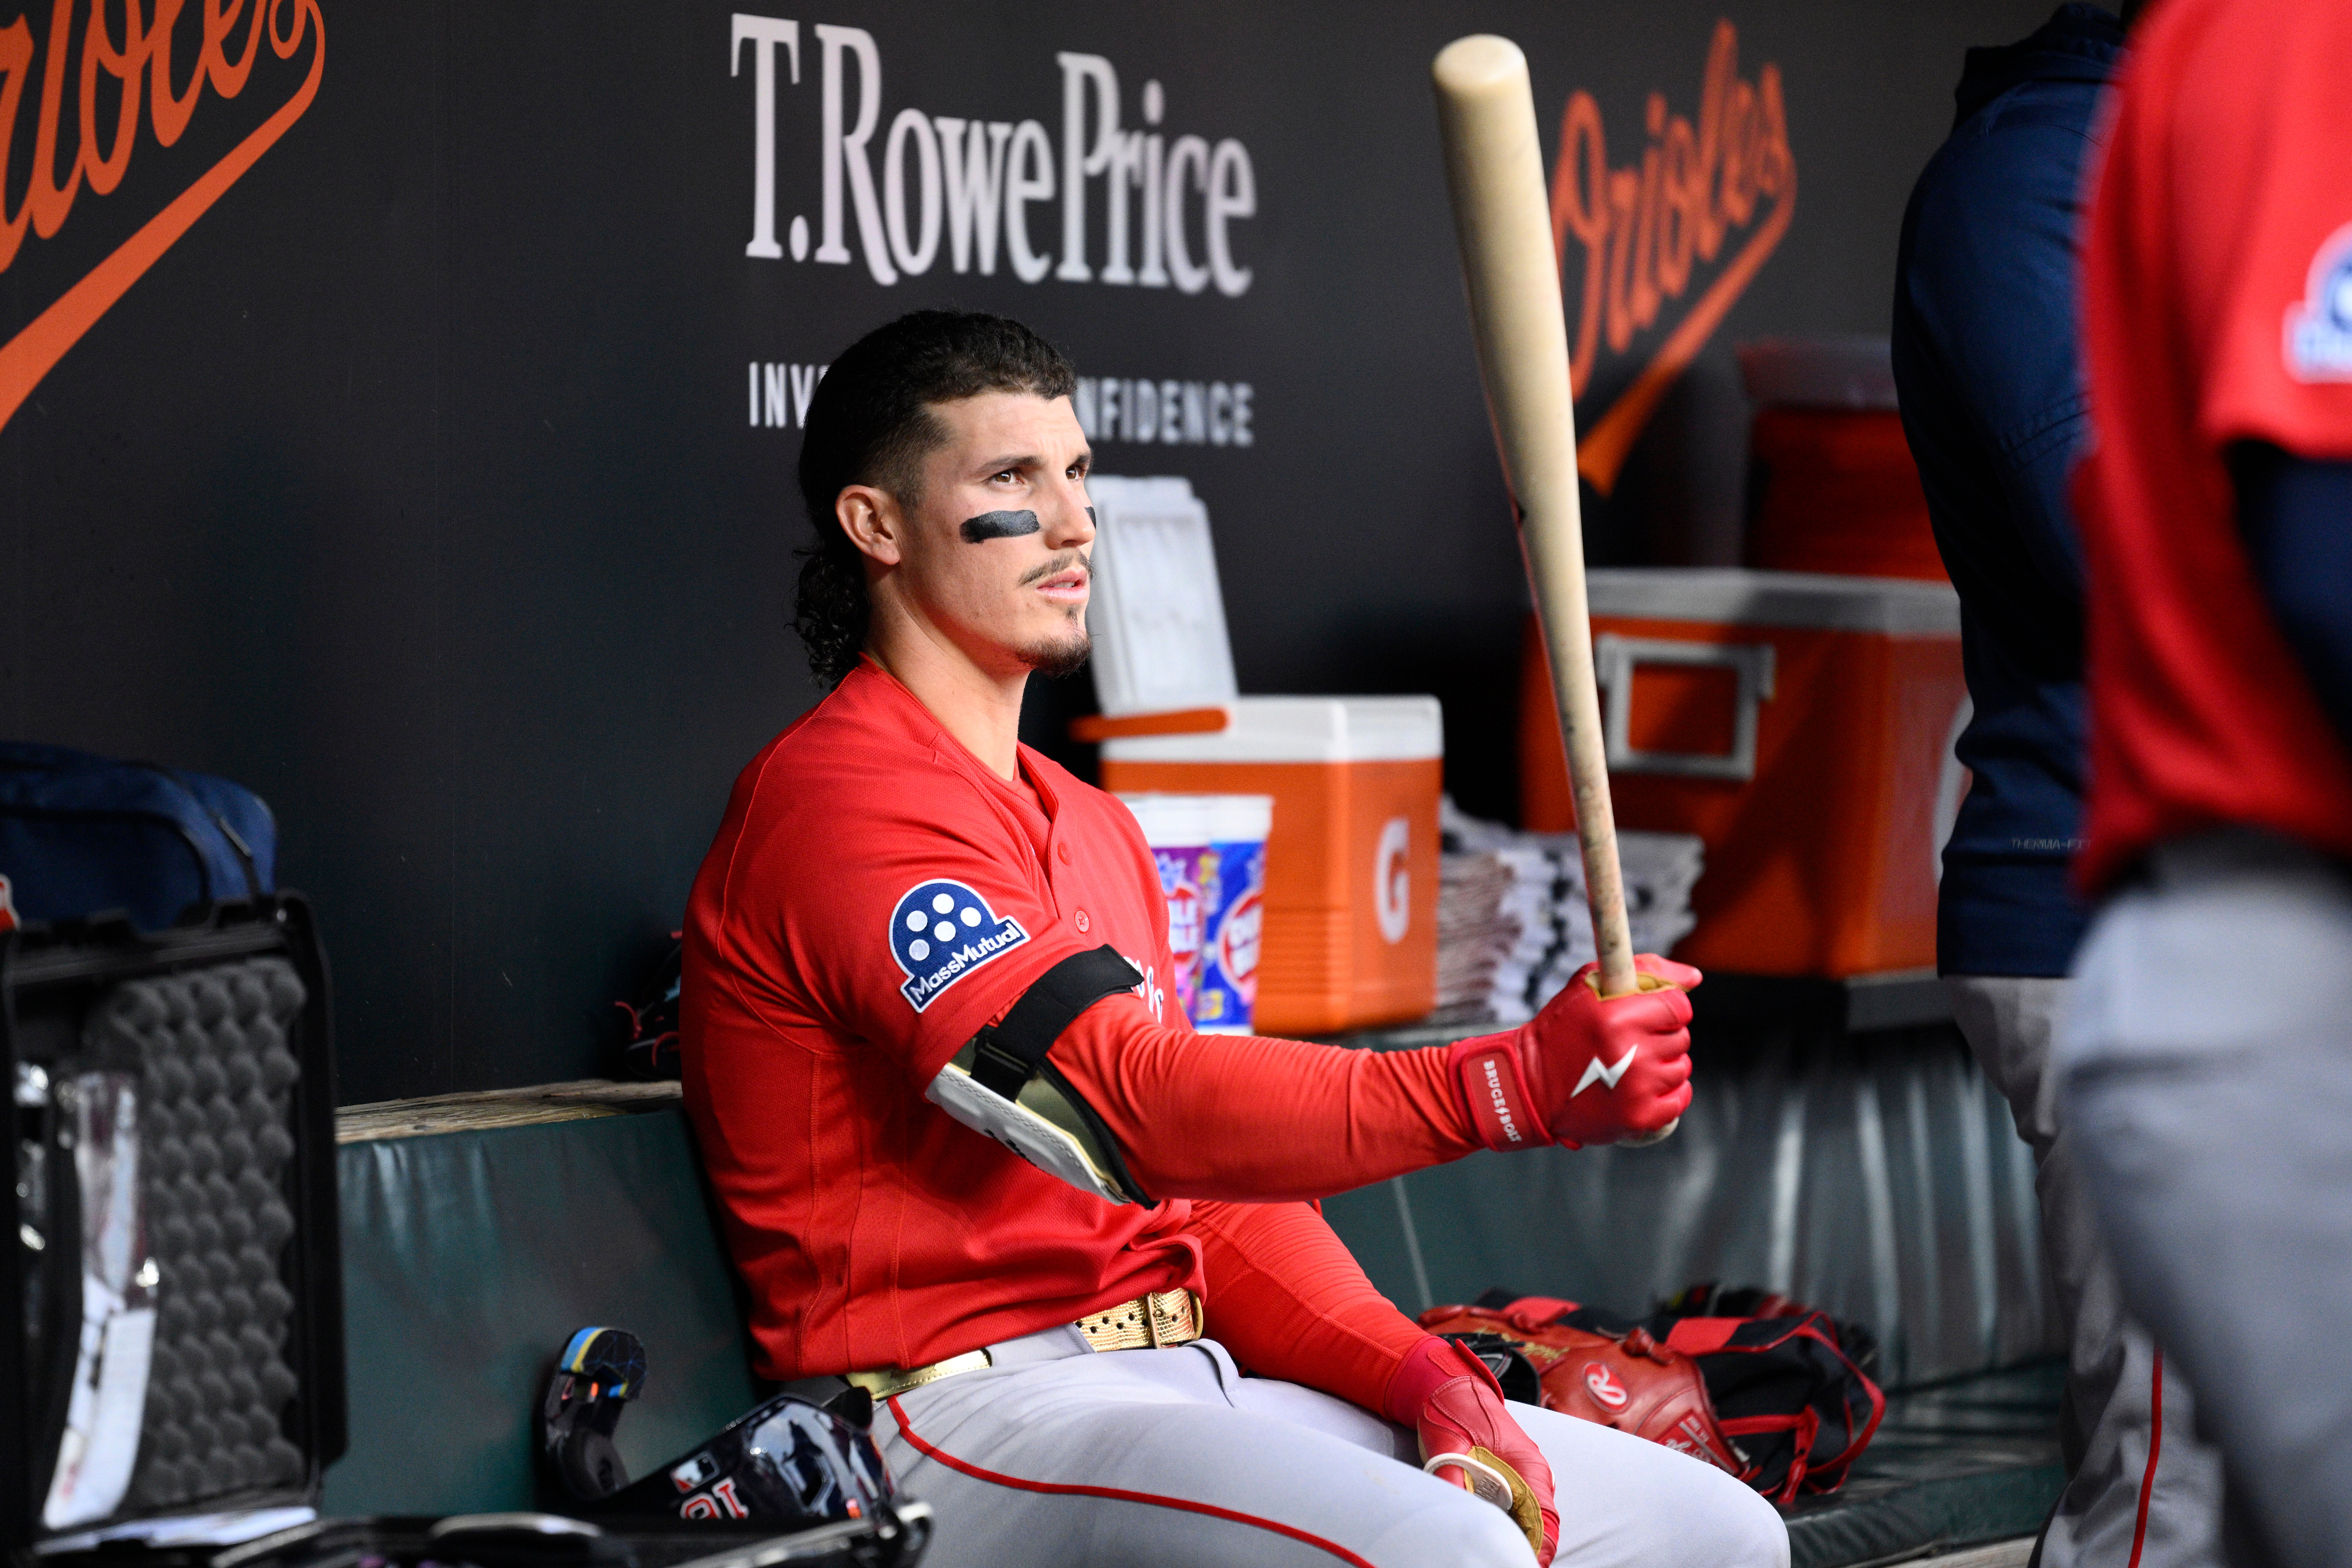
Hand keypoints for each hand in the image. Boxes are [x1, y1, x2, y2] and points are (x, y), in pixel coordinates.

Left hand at [1386, 1337, 1557, 1563]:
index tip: (1524, 1564)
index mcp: (1528, 1466)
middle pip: (1542, 1526)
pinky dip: (1511, 1528)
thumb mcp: (1447, 1444)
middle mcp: (1534, 1474)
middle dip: (1527, 1549)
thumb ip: (1452, 1477)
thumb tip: (1455, 1509)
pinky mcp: (1514, 1480)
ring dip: (1520, 1540)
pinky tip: (1492, 1538)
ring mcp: (1526, 1477)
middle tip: (1500, 1561)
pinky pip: (1520, 1512)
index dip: (1538, 1548)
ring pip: (1532, 1521)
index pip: (1544, 1518)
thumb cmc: (1452, 1412)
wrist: (1450, 1389)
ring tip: (1496, 1555)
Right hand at [1448, 954, 1698, 1149]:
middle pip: (1681, 1037)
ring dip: (1662, 1065)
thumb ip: (1644, 971)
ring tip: (1629, 1066)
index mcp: (1617, 1016)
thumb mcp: (1590, 987)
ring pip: (1681, 1068)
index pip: (1678, 1005)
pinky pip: (1679, 1099)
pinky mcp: (1640, 1118)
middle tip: (1630, 1042)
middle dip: (1660, 1036)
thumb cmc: (1561, 1030)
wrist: (1530, 1086)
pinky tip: (1640, 1088)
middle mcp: (1631, 1053)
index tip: (1647, 1014)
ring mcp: (1638, 1089)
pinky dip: (1666, 1094)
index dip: (1665, 1007)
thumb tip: (1695, 977)